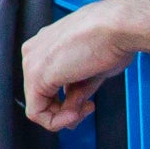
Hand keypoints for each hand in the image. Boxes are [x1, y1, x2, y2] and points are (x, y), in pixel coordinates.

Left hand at [20, 2, 142, 129]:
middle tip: (88, 108)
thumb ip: (77, 90)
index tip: (89, 103)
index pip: (48, 85)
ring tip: (85, 108)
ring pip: (38, 106)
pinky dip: (57, 121)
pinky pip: (37, 112)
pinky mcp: (37, 75)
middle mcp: (33, 52)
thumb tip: (73, 110)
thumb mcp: (92, 71)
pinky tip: (76, 114)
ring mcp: (32, 62)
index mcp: (45, 46)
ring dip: (63, 117)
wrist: (117, 26)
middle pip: (42, 95)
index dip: (68, 102)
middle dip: (66, 110)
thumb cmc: (112, 39)